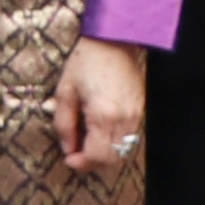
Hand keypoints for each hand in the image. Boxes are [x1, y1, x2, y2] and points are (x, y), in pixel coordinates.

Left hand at [53, 36, 148, 174]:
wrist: (114, 40)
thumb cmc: (86, 62)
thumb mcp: (65, 92)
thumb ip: (64, 123)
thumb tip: (67, 147)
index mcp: (103, 115)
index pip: (97, 155)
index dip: (82, 164)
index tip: (69, 161)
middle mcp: (124, 119)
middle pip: (112, 158)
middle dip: (93, 162)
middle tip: (76, 155)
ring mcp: (136, 115)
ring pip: (123, 150)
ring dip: (105, 153)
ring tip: (86, 144)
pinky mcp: (141, 110)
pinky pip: (129, 137)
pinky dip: (115, 142)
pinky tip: (100, 133)